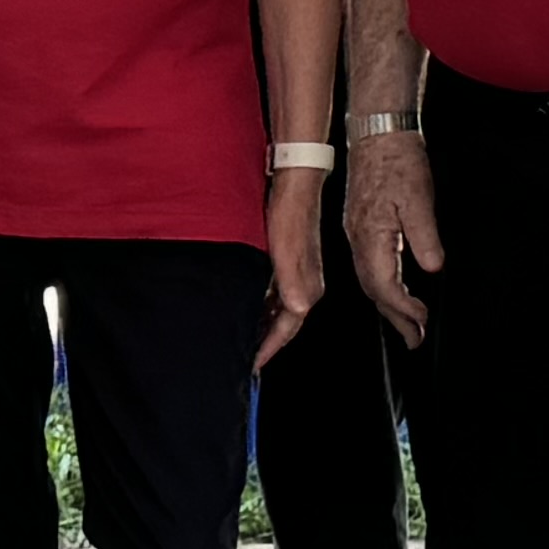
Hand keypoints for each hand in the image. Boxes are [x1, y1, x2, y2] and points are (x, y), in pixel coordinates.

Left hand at [257, 159, 331, 363]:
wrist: (294, 182)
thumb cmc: (290, 213)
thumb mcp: (286, 250)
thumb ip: (291, 281)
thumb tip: (297, 309)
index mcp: (307, 288)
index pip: (287, 330)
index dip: (269, 349)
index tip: (252, 366)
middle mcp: (305, 285)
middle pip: (283, 324)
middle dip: (265, 342)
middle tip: (243, 358)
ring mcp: (297, 274)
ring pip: (277, 310)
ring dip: (261, 324)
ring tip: (241, 338)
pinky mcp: (288, 262)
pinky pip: (273, 295)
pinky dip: (261, 306)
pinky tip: (246, 306)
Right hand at [347, 133, 443, 343]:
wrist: (378, 134)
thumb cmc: (398, 161)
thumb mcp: (419, 197)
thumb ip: (424, 235)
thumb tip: (432, 267)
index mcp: (370, 236)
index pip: (385, 285)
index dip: (405, 308)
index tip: (423, 322)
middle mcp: (358, 240)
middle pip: (374, 291)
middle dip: (395, 317)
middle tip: (415, 338)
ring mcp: (357, 234)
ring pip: (370, 281)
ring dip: (389, 306)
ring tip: (408, 323)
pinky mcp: (361, 227)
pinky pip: (369, 267)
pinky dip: (383, 286)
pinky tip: (395, 290)